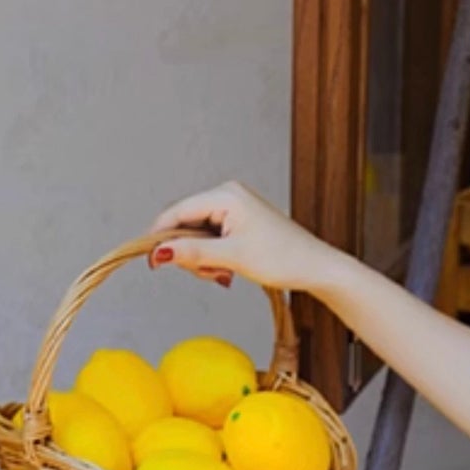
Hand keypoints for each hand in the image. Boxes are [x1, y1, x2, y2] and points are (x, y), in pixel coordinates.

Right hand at [149, 181, 346, 294]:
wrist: (316, 267)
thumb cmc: (284, 259)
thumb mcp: (233, 258)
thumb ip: (193, 253)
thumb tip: (159, 253)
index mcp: (225, 195)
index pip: (177, 212)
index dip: (161, 238)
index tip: (153, 263)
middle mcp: (228, 194)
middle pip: (186, 224)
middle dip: (191, 254)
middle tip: (212, 275)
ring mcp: (234, 207)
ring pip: (198, 235)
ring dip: (204, 260)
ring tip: (225, 274)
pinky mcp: (240, 221)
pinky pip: (213, 238)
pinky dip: (215, 258)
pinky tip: (229, 270)